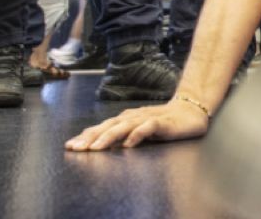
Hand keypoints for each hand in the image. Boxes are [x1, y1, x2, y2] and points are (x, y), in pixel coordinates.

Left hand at [64, 100, 208, 150]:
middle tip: (76, 148)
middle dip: (91, 137)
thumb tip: (98, 145)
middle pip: (108, 126)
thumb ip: (120, 137)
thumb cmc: (163, 123)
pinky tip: (128, 144)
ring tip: (96, 148)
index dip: (85, 136)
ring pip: (124, 126)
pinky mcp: (162, 123)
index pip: (102, 127)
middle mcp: (132, 117)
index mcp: (125, 119)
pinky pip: (147, 128)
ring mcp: (147, 118)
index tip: (70, 146)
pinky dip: (137, 135)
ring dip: (108, 137)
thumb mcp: (138, 131)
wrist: (190, 112)